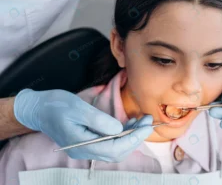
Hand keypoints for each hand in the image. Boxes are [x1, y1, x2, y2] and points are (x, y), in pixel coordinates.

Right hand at [14, 89, 152, 161]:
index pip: (114, 148)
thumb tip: (119, 129)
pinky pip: (109, 143)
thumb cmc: (56, 105)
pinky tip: (129, 123)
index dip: (133, 138)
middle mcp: (85, 151)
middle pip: (117, 152)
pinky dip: (122, 134)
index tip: (147, 125)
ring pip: (115, 148)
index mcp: (82, 144)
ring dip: (131, 136)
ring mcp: (86, 148)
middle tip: (148, 121)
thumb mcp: (78, 108)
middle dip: (136, 138)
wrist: (38, 109)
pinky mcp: (88, 142)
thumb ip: (99, 120)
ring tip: (141, 120)